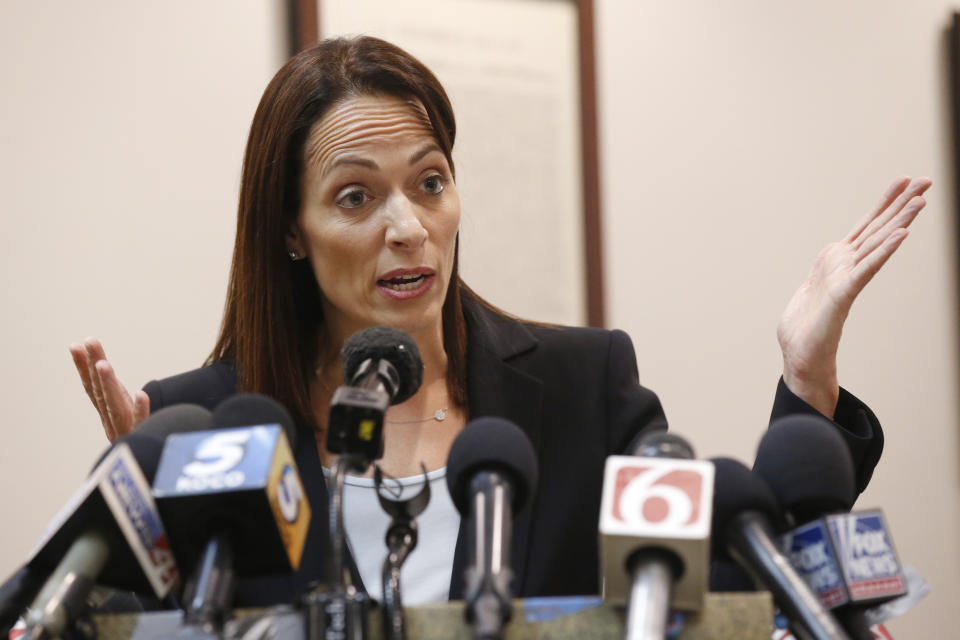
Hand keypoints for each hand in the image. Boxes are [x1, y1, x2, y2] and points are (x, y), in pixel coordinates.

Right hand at [69, 337, 149, 441]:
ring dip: (109, 386)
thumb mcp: (124, 415)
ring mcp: (127, 432)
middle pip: (101, 393)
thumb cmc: (138, 442)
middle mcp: (113, 423)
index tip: (76, 345)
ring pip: (116, 407)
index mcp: (108, 415)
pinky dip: (141, 410)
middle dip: (93, 367)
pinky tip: (142, 394)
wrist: (150, 475)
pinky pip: (144, 425)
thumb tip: (102, 366)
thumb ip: (114, 394)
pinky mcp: (145, 440)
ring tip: (105, 365)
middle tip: (89, 342)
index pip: (93, 388)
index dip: (84, 368)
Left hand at [776, 176, 930, 416]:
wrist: (799, 358)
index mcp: (836, 262)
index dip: (885, 204)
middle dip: (901, 204)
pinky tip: (901, 235)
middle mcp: (845, 266)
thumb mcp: (811, 287)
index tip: (905, 181)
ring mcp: (846, 279)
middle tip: (927, 181)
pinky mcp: (843, 294)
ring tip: (922, 200)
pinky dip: (883, 252)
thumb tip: (830, 259)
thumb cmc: (804, 329)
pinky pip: (866, 269)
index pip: (866, 227)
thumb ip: (824, 272)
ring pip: (877, 243)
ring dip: (899, 221)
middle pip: (877, 228)